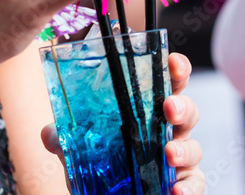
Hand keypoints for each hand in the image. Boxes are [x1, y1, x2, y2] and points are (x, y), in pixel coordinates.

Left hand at [41, 52, 203, 194]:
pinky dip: (189, 187)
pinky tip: (176, 190)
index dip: (175, 69)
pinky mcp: (182, 184)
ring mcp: (176, 158)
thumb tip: (50, 132)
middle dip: (182, 105)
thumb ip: (63, 137)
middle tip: (168, 108)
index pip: (166, 82)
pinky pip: (195, 183)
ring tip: (169, 154)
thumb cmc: (98, 165)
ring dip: (184, 148)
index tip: (172, 62)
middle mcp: (166, 130)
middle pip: (186, 109)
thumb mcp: (77, 148)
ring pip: (194, 147)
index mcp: (145, 110)